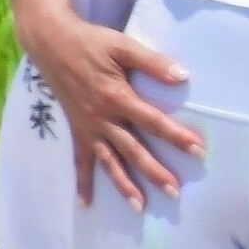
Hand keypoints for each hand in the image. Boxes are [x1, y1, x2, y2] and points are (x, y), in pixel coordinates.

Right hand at [6, 0, 203, 209]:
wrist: (51, 42)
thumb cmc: (90, 42)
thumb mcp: (122, 45)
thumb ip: (152, 62)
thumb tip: (182, 76)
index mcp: (117, 97)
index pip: (153, 122)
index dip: (176, 136)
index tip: (198, 151)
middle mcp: (103, 118)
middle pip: (133, 150)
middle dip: (155, 172)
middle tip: (174, 192)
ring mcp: (88, 128)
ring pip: (109, 162)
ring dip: (124, 185)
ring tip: (139, 206)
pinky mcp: (76, 130)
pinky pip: (80, 161)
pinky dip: (83, 182)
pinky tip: (86, 204)